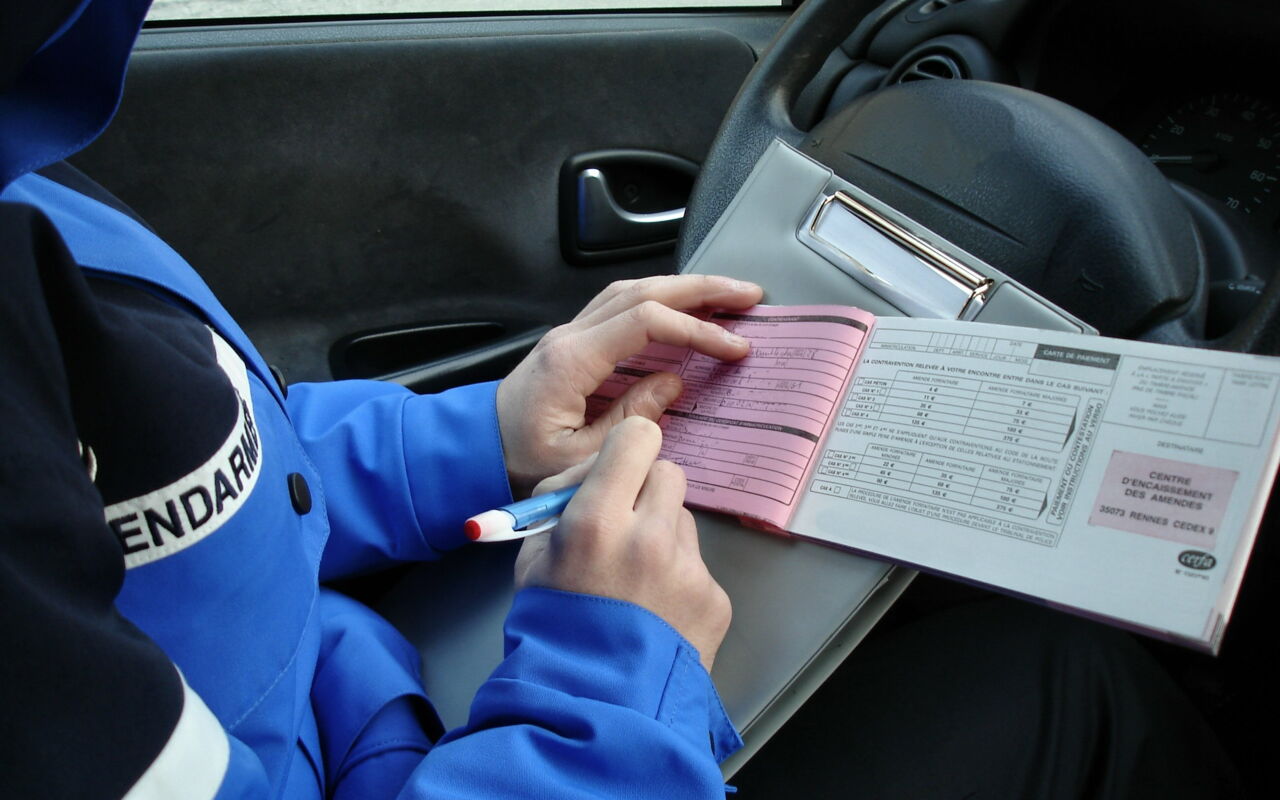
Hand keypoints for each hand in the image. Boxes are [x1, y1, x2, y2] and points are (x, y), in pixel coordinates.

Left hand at [497, 274, 761, 496]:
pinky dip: (661, 299)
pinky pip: (622, 306)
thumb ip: (629, 420)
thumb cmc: (520, 459)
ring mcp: (571, 333)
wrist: (476, 449)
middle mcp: (571, 335)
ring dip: (684, 288)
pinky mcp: (574, 342)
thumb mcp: (578, 458)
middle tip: (749, 295)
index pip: (646, 322)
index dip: (696, 330)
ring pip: (633, 291)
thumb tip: (671, 383)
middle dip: (702, 290)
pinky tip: (685, 307)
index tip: (733, 348)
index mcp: (572, 360)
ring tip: (727, 296)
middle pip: (644, 291)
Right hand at [514, 417, 730, 671]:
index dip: (628, 450)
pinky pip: (697, 565)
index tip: (619, 468)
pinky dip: (678, 579)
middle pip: (667, 472)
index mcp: (596, 522)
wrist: (594, 707)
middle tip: (625, 522)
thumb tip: (582, 480)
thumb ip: (559, 510)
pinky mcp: (713, 597)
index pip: (638, 438)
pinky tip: (655, 610)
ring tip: (635, 580)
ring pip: (683, 519)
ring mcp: (688, 568)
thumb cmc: (554, 634)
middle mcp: (649, 537)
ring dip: (662, 535)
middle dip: (645, 491)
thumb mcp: (532, 562)